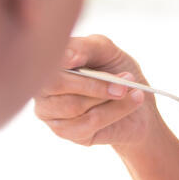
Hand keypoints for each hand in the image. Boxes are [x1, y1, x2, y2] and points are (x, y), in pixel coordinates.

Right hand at [32, 35, 155, 147]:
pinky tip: (133, 101)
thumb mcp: (106, 50)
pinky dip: (116, 111)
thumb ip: (86, 48)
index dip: (57, 60)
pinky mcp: (66, 131)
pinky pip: (89, 122)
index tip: (77, 59)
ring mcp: (50, 112)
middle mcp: (41, 88)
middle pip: (55, 85)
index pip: (41, 60)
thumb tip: (68, 57)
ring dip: (109, 98)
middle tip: (126, 79)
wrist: (137, 100)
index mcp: (45, 63)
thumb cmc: (115, 70)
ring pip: (74, 106)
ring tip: (132, 90)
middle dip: (93, 83)